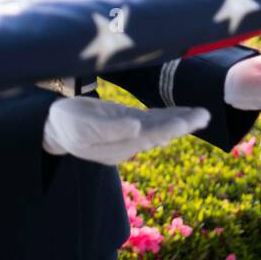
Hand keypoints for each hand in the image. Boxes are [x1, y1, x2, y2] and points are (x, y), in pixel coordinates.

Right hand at [42, 96, 209, 164]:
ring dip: (181, 120)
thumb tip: (136, 128)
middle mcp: (129, 142)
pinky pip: (153, 119)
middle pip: (161, 132)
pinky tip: (184, 114)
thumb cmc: (69, 125)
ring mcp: (130, 133)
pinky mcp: (128, 122)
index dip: (170, 127)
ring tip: (202, 114)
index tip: (187, 121)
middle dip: (183, 124)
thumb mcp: (84, 128)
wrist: (56, 126)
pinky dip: (168, 116)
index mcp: (120, 146)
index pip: (150, 135)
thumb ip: (110, 130)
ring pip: (160, 126)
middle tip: (204, 116)